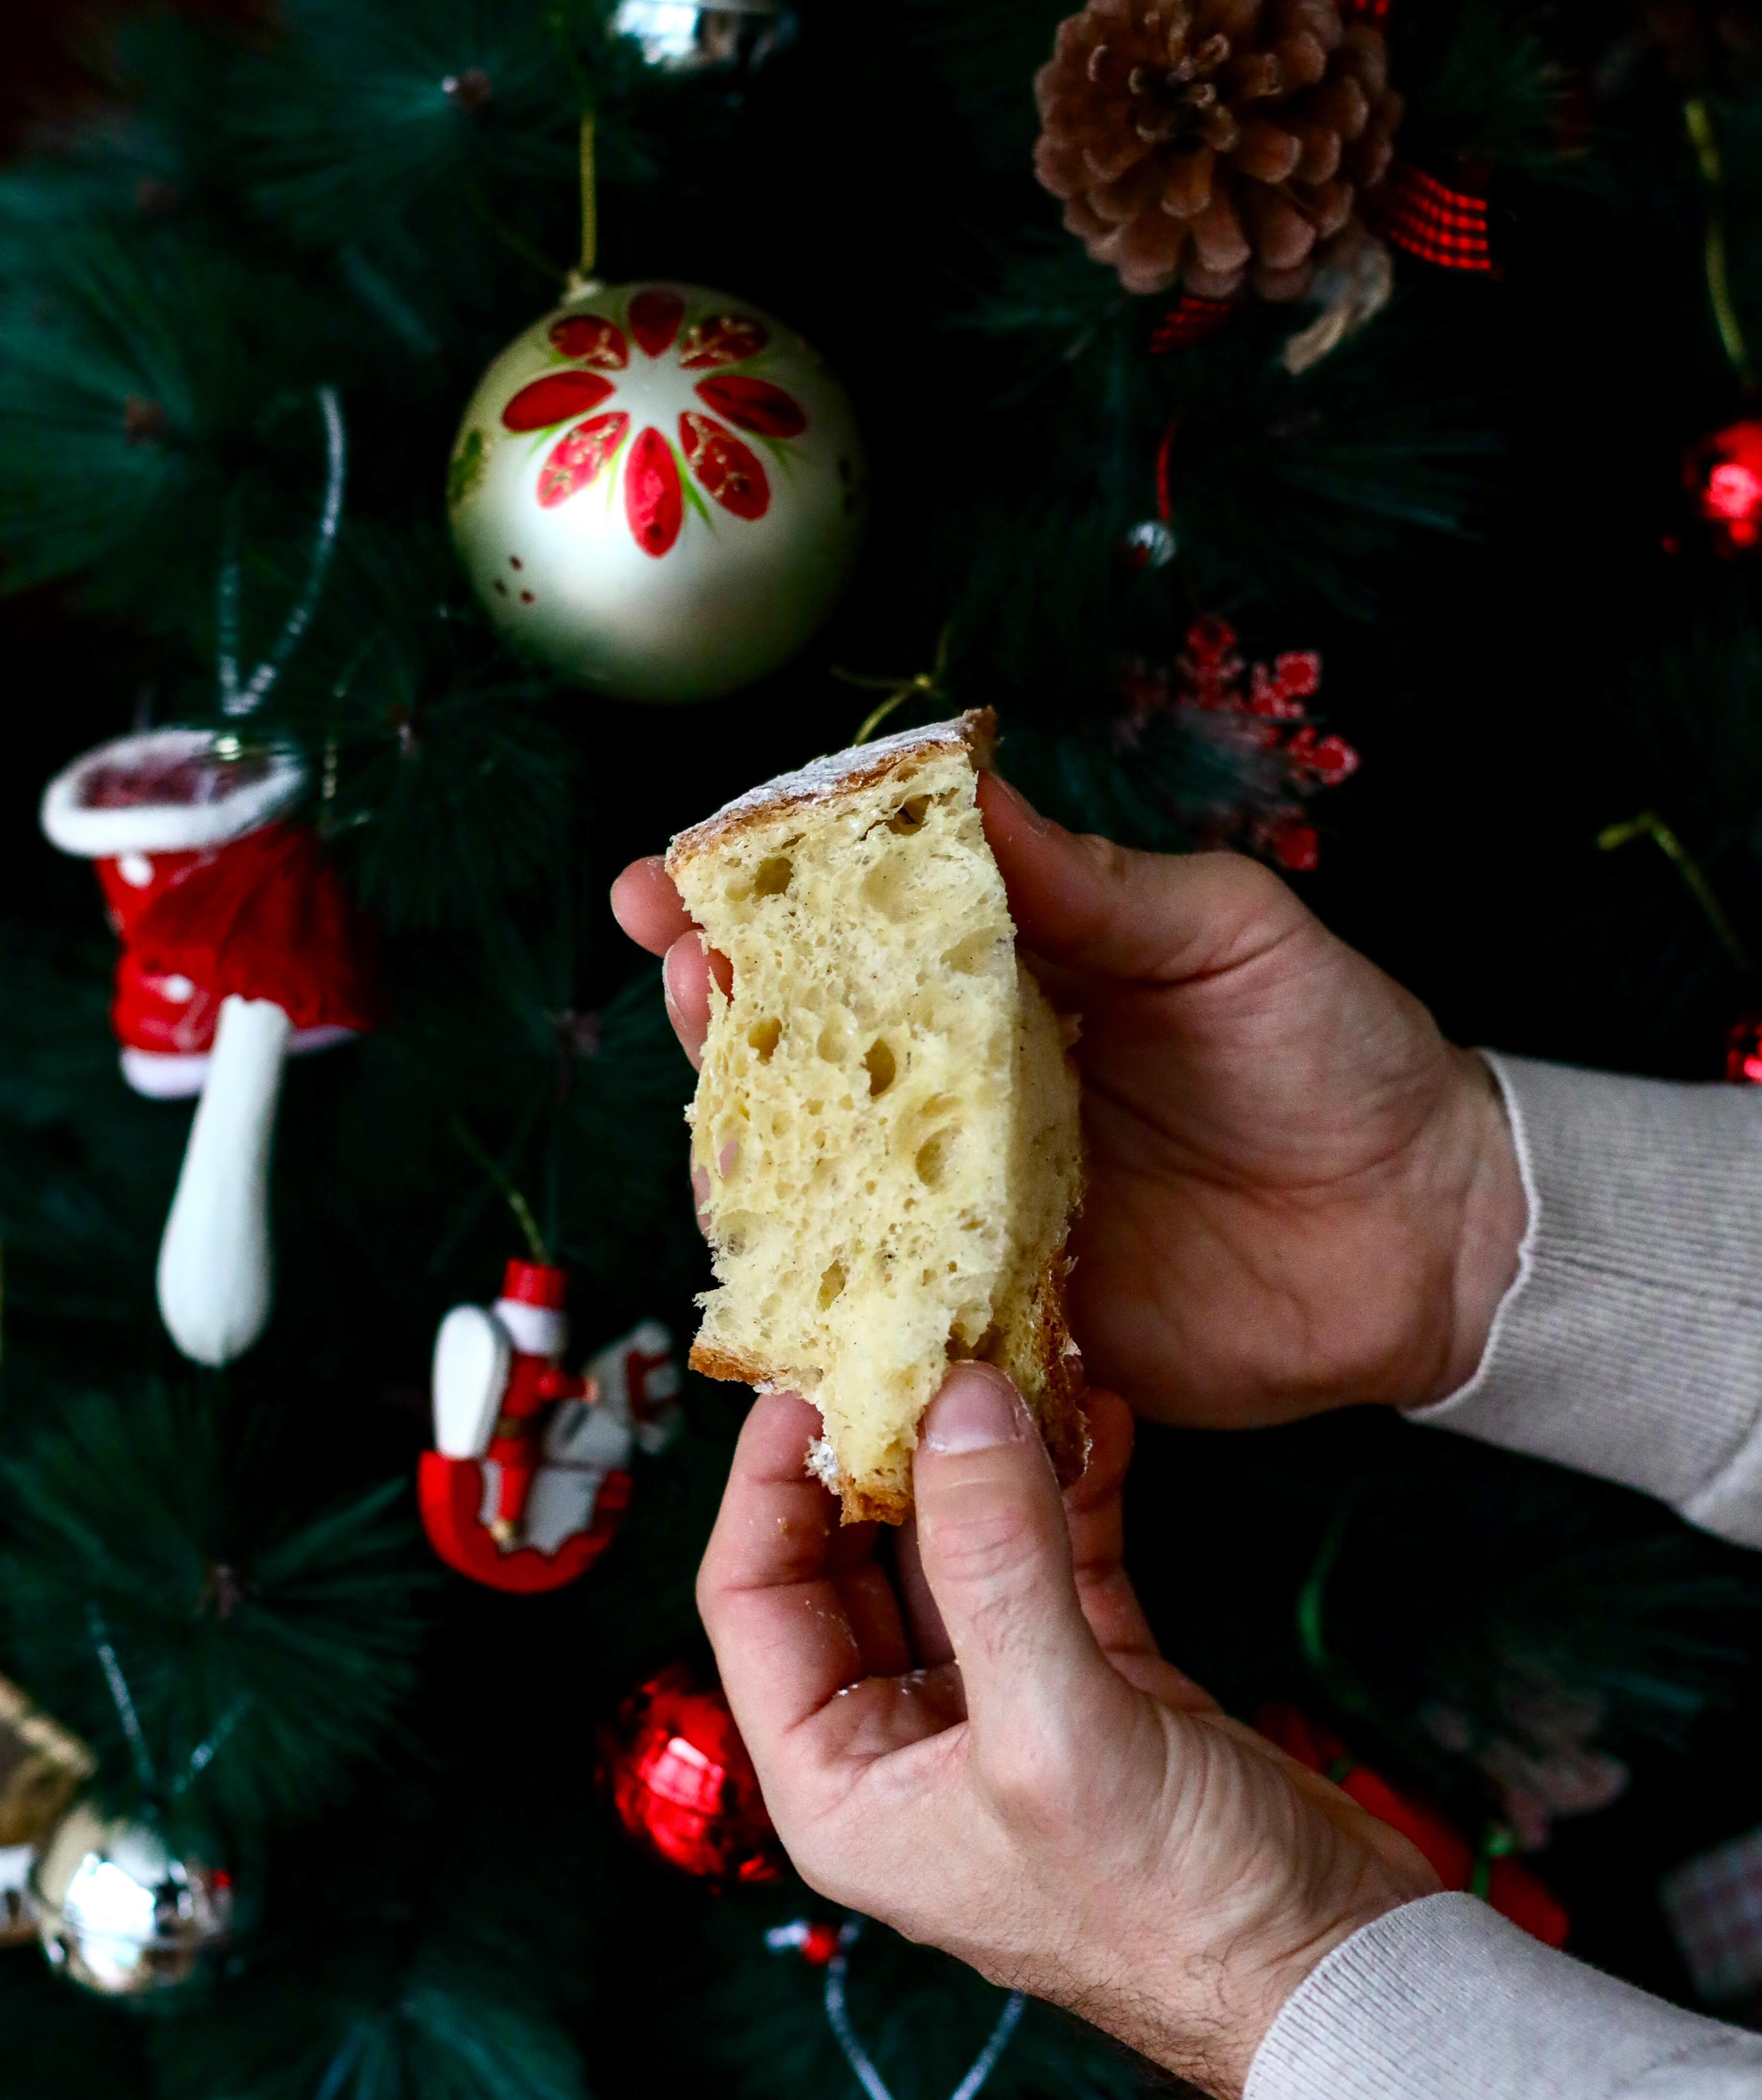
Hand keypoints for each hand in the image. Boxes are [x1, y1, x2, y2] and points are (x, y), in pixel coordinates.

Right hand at [612, 785, 1524, 1425]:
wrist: (1425, 1230)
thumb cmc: (1338, 1053)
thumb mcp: (1224, 931)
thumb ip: (1091, 880)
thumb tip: (963, 784)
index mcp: (1009, 978)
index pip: (857, 925)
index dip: (758, 897)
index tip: (674, 875)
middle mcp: (967, 1092)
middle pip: (807, 1050)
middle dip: (720, 1010)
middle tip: (676, 969)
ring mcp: (976, 1208)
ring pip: (826, 1180)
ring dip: (752, 1147)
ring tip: (716, 1110)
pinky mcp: (1007, 1315)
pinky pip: (898, 1308)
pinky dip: (834, 1296)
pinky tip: (781, 1272)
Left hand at [697, 1363, 1435, 2099]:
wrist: (1334, 1979)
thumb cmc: (1172, 1910)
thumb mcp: (1058, 1734)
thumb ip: (997, 1562)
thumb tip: (955, 1401)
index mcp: (842, 1781)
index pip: (753, 1596)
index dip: (771, 1479)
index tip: (817, 1371)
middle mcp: (903, 1741)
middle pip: (849, 1555)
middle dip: (885, 1445)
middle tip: (916, 1332)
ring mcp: (1002, 1706)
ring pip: (959, 1542)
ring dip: (984, 1449)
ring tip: (1011, 1343)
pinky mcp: (1097, 1680)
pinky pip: (1054, 1553)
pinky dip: (1070, 1480)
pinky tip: (1094, 1404)